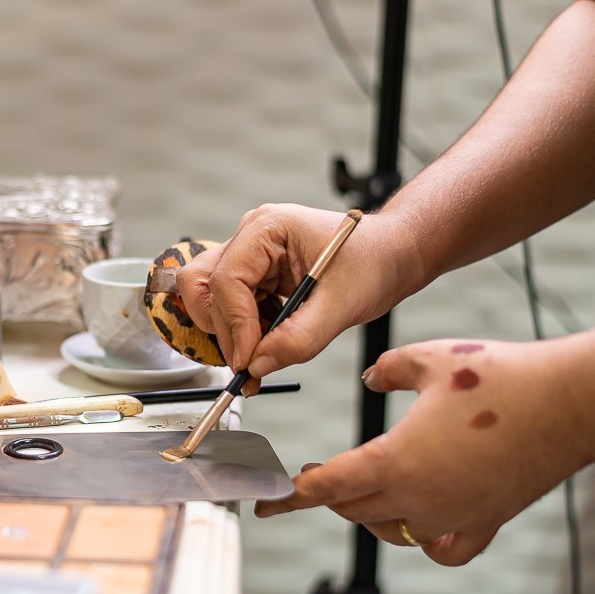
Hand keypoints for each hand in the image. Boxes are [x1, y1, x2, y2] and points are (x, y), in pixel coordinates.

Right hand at [174, 204, 414, 376]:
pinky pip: (227, 307)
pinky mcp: (252, 273)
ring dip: (230, 331)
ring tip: (266, 348)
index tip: (248, 362)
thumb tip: (257, 366)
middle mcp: (250, 236)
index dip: (234, 326)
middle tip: (248, 363)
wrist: (391, 255)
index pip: (226, 280)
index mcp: (268, 227)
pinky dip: (242, 331)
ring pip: (207, 298)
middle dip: (223, 329)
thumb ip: (298, 339)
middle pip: (202, 286)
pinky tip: (273, 338)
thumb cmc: (374, 262)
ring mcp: (248, 253)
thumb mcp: (342, 306)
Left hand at [254, 337, 593, 564]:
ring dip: (368, 512)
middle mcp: (419, 497)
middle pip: (353, 509)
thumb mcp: (427, 358)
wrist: (570, 401)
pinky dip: (424, 539)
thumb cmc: (500, 375)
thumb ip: (388, 368)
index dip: (289, 496)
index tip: (265, 505)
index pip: (326, 487)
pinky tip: (419, 520)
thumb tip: (372, 377)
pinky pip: (443, 547)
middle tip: (316, 475)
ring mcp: (453, 514)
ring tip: (363, 487)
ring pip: (390, 530)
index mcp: (394, 460)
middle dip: (328, 493)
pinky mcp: (486, 520)